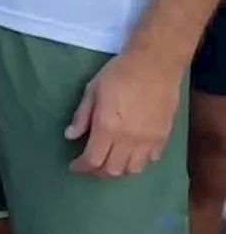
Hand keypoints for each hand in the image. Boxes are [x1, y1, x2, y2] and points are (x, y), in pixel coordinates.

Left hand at [65, 47, 182, 178]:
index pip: (92, 160)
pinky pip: (152, 159)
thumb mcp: (93, 90)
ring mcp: (148, 139)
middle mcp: (128, 139)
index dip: (81, 168)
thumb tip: (70, 136)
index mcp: (107, 127)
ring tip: (111, 162)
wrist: (156, 61)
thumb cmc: (121, 72)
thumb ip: (82, 116)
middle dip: (97, 172)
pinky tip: (133, 153)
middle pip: (112, 171)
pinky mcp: (164, 136)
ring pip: (133, 170)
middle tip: (91, 165)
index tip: (75, 166)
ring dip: (119, 170)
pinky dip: (140, 161)